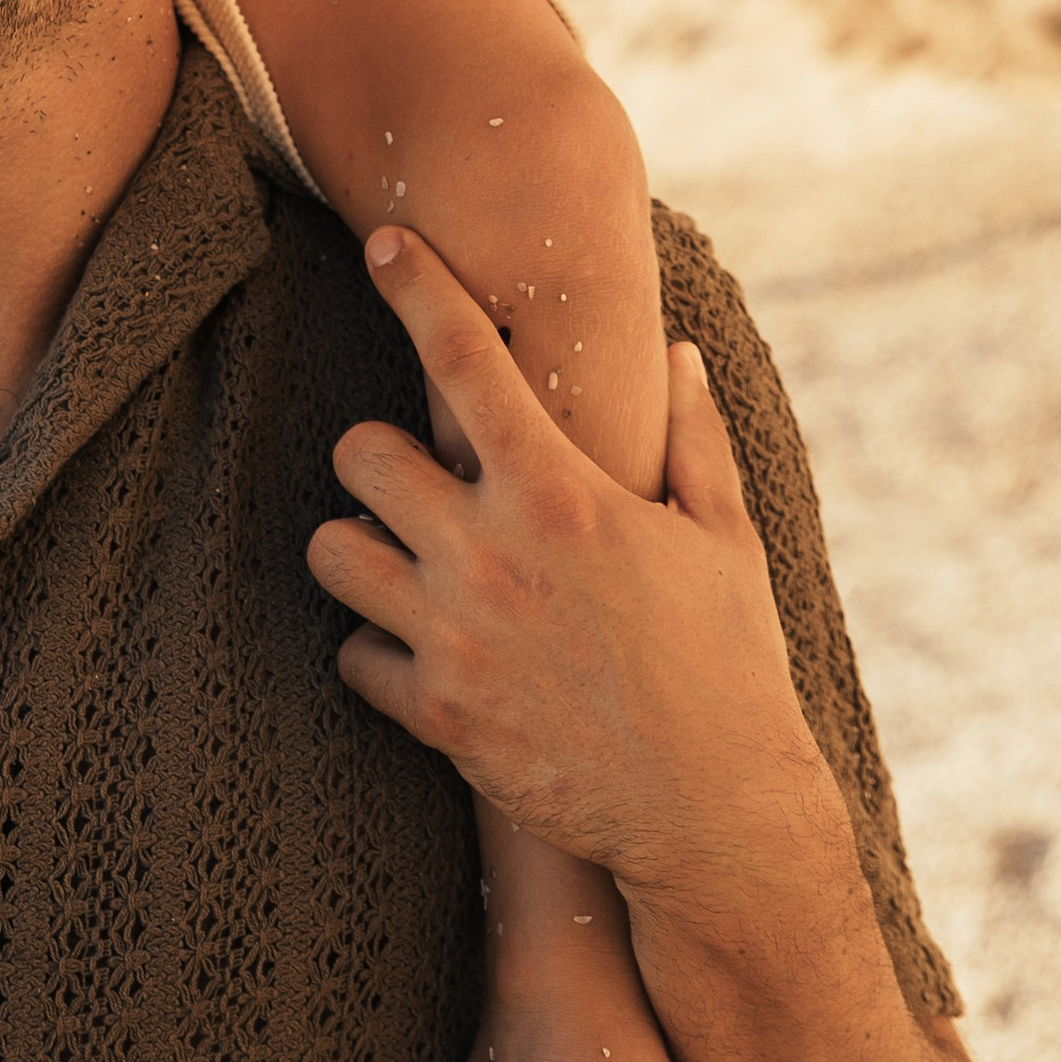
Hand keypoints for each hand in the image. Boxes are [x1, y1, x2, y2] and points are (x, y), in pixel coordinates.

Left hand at [306, 231, 826, 908]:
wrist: (717, 818)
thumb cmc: (731, 667)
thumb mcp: (724, 541)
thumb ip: (691, 439)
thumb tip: (681, 353)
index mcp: (560, 493)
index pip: (463, 357)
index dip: (416, 285)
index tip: (384, 243)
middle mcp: (491, 553)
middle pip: (357, 452)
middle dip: (378, 459)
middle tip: (416, 482)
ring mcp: (454, 635)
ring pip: (329, 551)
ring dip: (360, 551)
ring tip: (404, 564)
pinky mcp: (436, 714)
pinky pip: (349, 655)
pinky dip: (375, 652)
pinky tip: (424, 653)